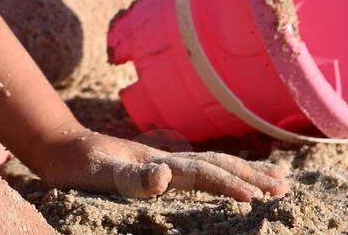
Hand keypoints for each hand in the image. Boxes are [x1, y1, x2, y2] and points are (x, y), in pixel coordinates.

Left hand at [33, 126, 290, 201]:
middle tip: (285, 189)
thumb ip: (132, 178)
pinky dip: (225, 171)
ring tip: (279, 178)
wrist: (63, 149)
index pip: (205, 174)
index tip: (257, 198)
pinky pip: (202, 169)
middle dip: (252, 176)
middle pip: (219, 165)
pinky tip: (235, 174)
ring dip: (247, 171)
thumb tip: (166, 175)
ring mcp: (167, 162)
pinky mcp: (161, 167)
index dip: (230, 185)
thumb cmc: (80, 167)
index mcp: (162, 164)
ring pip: (215, 165)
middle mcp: (170, 160)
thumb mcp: (101, 175)